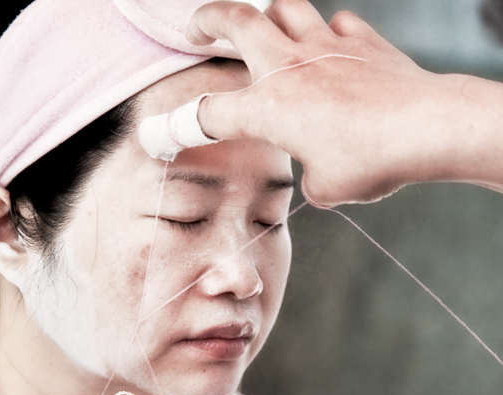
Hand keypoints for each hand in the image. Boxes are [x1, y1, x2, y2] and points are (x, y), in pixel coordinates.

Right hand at [187, 0, 492, 205]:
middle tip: (197, 26)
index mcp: (268, 108)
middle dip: (208, 19)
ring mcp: (325, 47)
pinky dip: (327, 34)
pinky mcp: (361, 40)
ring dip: (266, 13)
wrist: (427, 128)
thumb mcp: (327, 187)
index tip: (156, 135)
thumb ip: (311, 179)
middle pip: (235, 20)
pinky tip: (330, 50)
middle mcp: (288, 67)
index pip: (207, 115)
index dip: (176, 127)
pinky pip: (336, 24)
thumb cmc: (371, 162)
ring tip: (262, 25)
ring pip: (283, 6)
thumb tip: (317, 172)